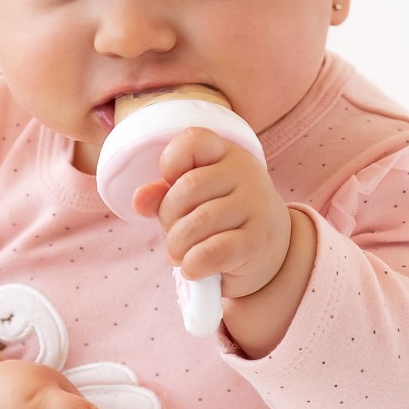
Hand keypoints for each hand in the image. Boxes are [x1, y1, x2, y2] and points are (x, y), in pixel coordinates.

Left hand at [132, 126, 291, 298]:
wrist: (270, 250)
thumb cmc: (222, 218)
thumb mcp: (194, 198)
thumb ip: (163, 193)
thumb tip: (139, 199)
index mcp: (226, 154)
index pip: (193, 140)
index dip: (170, 163)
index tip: (172, 184)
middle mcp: (246, 173)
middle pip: (187, 188)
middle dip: (168, 217)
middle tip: (175, 233)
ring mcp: (256, 206)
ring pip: (197, 223)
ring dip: (177, 246)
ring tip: (181, 253)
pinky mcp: (258, 241)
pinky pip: (212, 252)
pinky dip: (193, 264)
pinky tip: (194, 268)